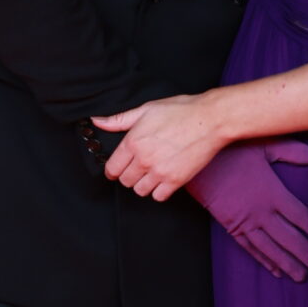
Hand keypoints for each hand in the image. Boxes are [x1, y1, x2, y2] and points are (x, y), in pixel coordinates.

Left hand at [91, 94, 229, 198]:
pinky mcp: (176, 180)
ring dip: (144, 184)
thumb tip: (97, 122)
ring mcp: (159, 172)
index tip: (117, 169)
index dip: (113, 170)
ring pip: (140, 190)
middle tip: (138, 168)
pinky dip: (159, 191)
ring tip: (152, 173)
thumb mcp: (146, 110)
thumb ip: (119, 120)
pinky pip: (158, 197)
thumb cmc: (180, 111)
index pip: (112, 168)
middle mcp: (144, 159)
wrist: (210, 120)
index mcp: (133, 141)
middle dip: (129, 175)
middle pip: (125, 181)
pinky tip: (163, 179)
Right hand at [189, 141, 307, 281]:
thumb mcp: (263, 144)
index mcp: (272, 193)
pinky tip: (274, 270)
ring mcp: (245, 222)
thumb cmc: (230, 149)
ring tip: (301, 278)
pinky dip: (263, 260)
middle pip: (289, 239)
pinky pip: (250, 248)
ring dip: (287, 264)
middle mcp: (261, 213)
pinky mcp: (230, 226)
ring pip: (270, 249)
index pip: (302, 217)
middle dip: (307, 255)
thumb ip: (290, 151)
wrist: (195, 162)